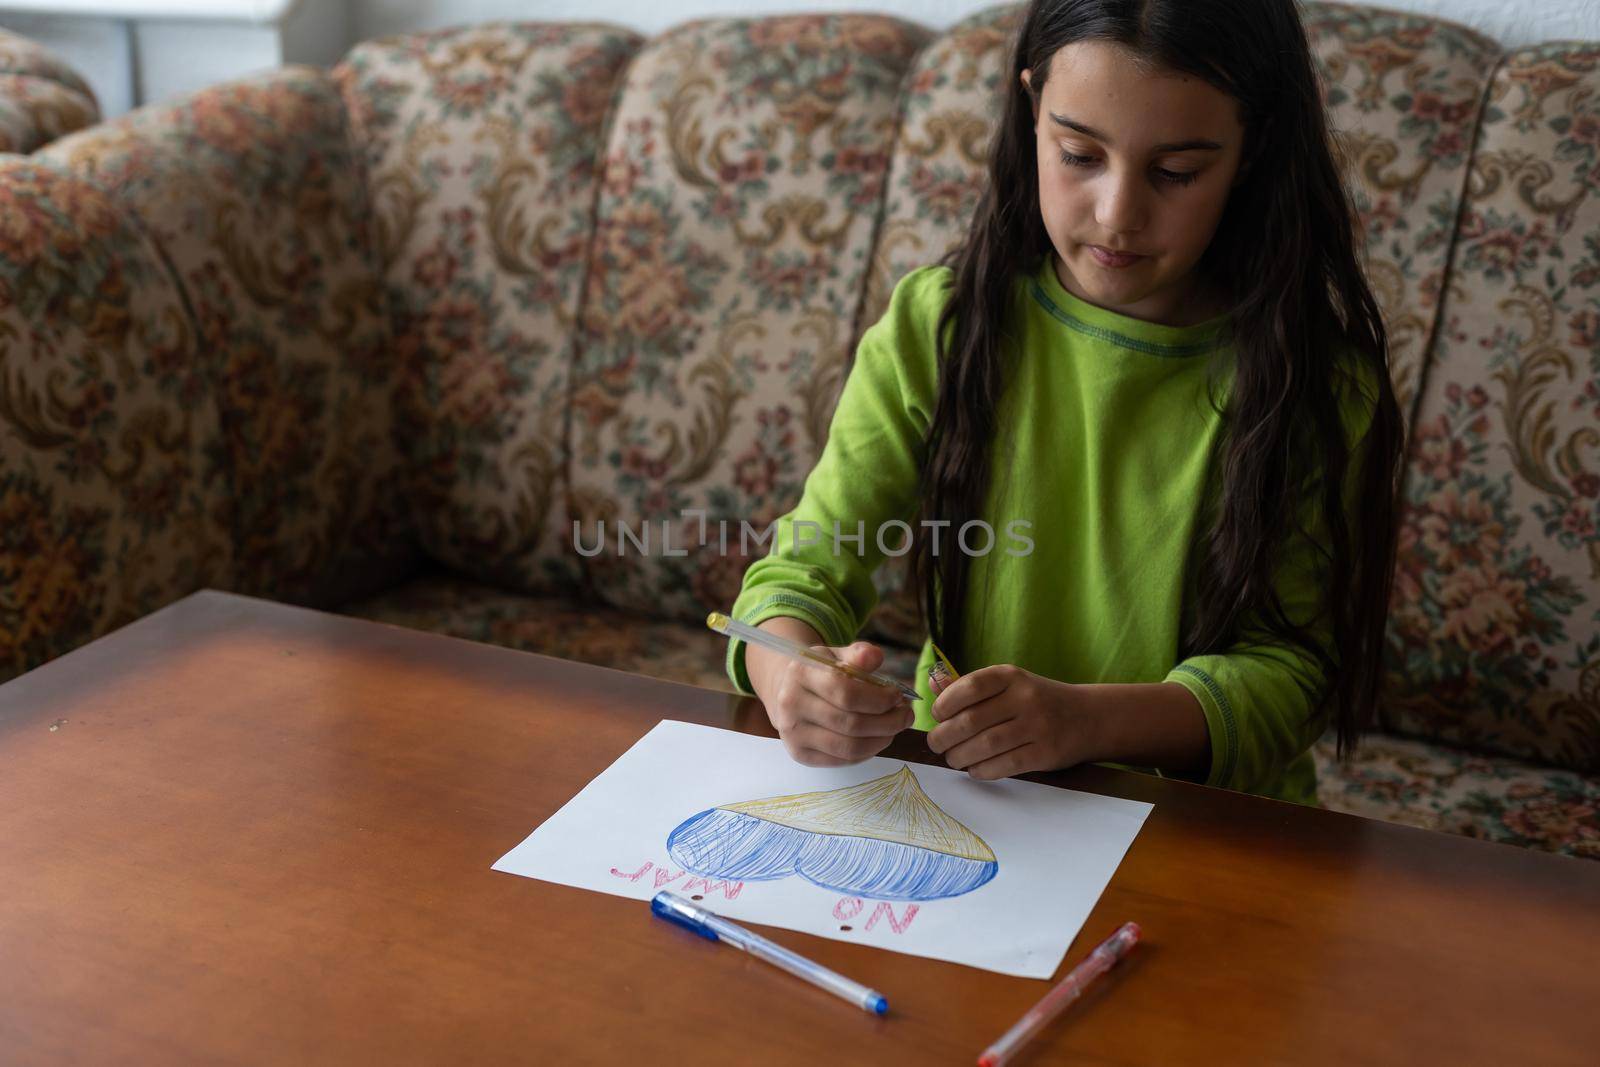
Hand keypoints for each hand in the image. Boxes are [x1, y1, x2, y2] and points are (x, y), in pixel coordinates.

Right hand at [750, 638, 914, 767]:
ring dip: (881, 739)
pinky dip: (867, 752)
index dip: (879, 698)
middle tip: (906, 715)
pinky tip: (877, 738)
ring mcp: (793, 733)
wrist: (787, 691)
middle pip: (850, 723)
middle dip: (888, 722)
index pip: (845, 692)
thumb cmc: (820, 672)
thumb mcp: (837, 655)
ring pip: (849, 747)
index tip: (898, 696)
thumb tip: (875, 657)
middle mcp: (791, 704)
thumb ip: (858, 654)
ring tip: (895, 727)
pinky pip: (843, 760)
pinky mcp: (800, 754)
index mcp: (800, 673)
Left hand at [926, 664, 1102, 779]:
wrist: (1089, 717)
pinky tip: (974, 770)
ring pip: (985, 746)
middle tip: (936, 744)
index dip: (945, 703)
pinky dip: (982, 771)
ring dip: (960, 757)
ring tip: (952, 759)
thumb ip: (971, 687)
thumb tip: (932, 687)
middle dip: (945, 736)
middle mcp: (1025, 698)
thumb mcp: (1010, 684)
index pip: (970, 687)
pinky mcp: (1045, 753)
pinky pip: (1005, 765)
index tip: (937, 716)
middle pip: (972, 721)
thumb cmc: (1037, 700)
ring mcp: (1037, 726)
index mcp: (1011, 676)